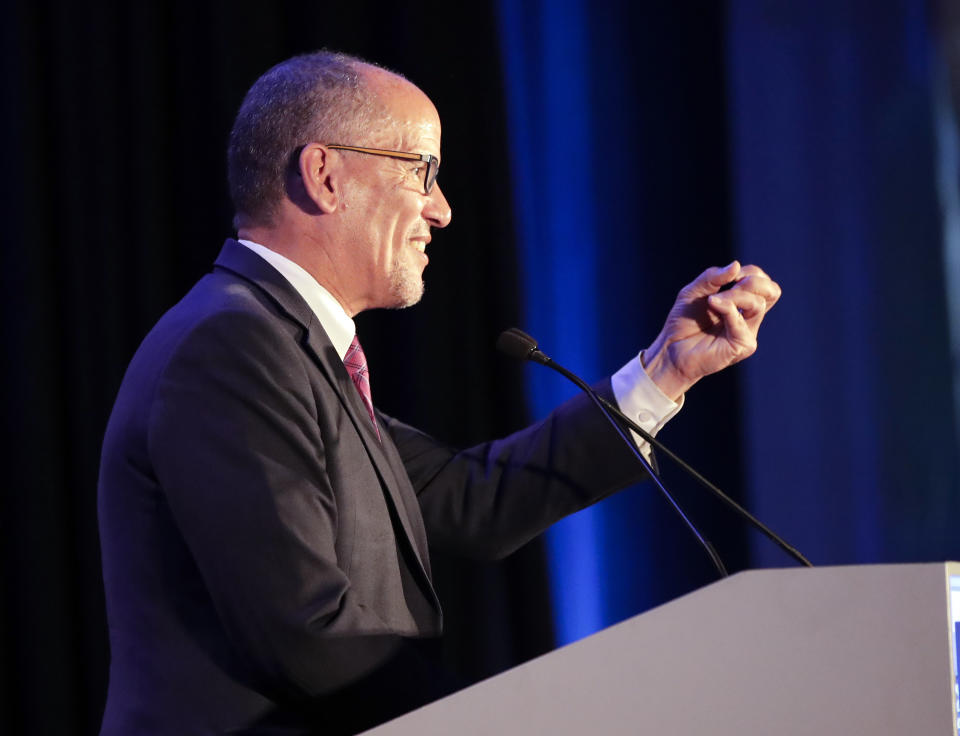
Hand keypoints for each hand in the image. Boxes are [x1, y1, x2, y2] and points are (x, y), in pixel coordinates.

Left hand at [642, 261, 780, 400]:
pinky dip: (727, 309)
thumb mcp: (694, 291)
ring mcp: (747, 332)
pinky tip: (713, 306)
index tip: (728, 277)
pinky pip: (742, 322)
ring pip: (758, 303)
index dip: (750, 272)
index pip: (763, 281)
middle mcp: (749, 318)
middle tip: (729, 287)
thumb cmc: (684, 321)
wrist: (671, 348)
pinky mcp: (743, 345)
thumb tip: (736, 265)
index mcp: (742, 303)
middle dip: (752, 281)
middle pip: (772, 291)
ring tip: (712, 300)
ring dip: (734, 295)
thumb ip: (713, 277)